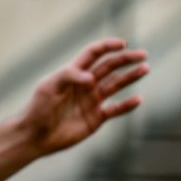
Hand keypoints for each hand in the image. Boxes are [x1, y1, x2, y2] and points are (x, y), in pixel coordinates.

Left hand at [16, 38, 147, 158]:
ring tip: (145, 69)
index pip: (93, 54)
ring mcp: (92, 100)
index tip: (123, 44)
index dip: (107, 46)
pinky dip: (128, 105)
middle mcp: (85, 84)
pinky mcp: (97, 117)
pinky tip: (138, 99)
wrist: (35, 136)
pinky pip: (116, 109)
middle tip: (143, 55)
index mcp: (73, 73)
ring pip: (116, 85)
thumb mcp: (49, 87)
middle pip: (109, 67)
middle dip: (126, 59)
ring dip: (131, 77)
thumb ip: (69, 77)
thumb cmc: (38, 109)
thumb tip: (92, 78)